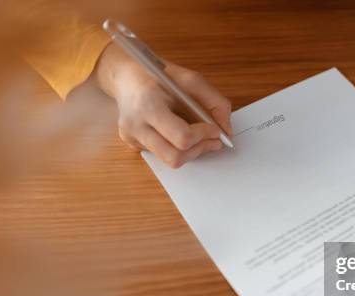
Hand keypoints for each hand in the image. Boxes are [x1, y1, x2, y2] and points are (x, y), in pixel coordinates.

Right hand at [94, 43, 232, 167]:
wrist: (127, 77)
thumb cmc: (159, 76)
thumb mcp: (191, 79)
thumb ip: (215, 102)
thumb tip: (226, 131)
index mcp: (149, 105)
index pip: (182, 137)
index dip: (204, 136)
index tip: (215, 130)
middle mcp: (136, 126)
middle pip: (175, 157)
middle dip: (200, 150)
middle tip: (212, 140)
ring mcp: (132, 138)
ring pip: (170, 160)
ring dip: (191, 152)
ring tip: (199, 137)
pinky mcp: (132, 145)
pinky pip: (162, 155)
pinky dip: (177, 148)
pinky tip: (178, 132)